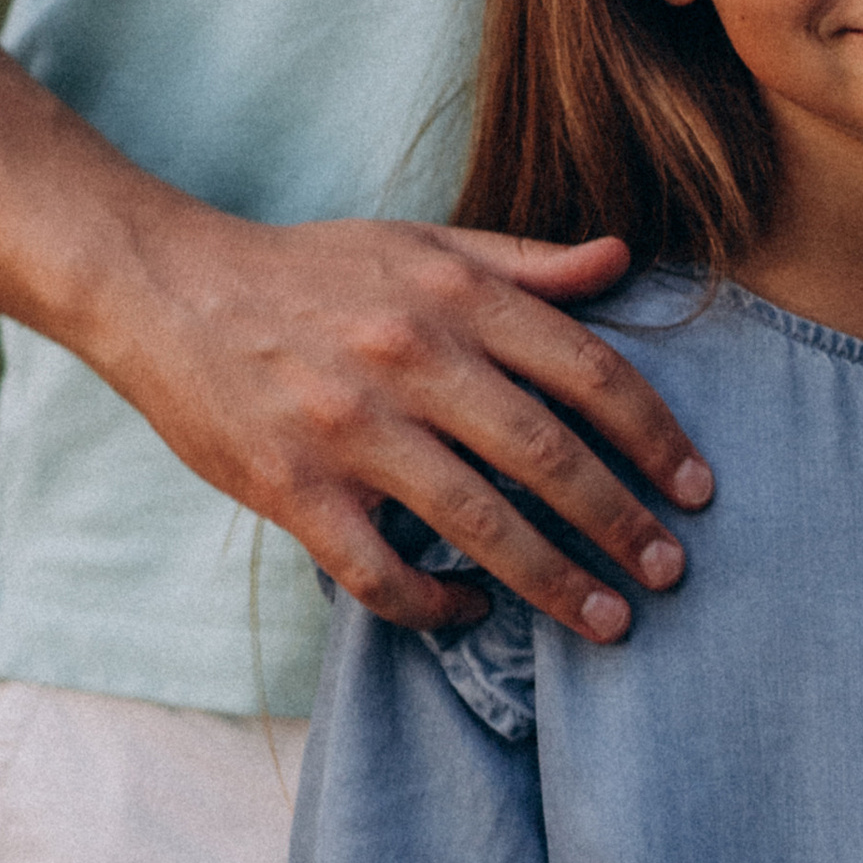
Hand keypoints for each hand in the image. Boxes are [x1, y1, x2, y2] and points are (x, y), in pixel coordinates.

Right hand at [87, 213, 714, 642]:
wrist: (165, 286)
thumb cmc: (308, 271)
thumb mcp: (421, 241)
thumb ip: (525, 261)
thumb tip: (623, 261)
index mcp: (455, 295)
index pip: (589, 371)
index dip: (656, 436)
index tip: (698, 489)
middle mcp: (411, 359)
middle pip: (549, 455)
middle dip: (623, 523)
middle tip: (672, 573)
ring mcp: (350, 429)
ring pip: (479, 524)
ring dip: (556, 581)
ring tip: (610, 622)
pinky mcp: (293, 488)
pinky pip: (381, 572)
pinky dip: (436, 605)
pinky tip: (473, 613)